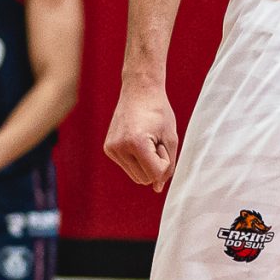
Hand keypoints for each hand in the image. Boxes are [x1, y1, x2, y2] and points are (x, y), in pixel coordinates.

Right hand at [105, 77, 180, 191]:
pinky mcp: (108, 149)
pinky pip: (128, 167)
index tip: (162, 144)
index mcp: (135, 143)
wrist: (139, 91)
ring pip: (136, 176)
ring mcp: (110, 149)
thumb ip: (168, 165)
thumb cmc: (159, 112)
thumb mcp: (170, 138)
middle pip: (144, 179)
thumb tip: (157, 188)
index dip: (165, 162)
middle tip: (156, 141)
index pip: (155, 174)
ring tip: (147, 141)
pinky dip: (137, 160)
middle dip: (155, 165)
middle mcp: (118, 148)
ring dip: (146, 164)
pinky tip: (138, 140)